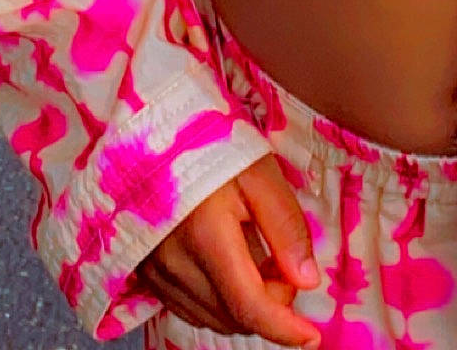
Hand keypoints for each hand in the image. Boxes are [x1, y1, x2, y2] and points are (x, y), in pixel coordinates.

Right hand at [138, 154, 321, 344]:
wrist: (154, 127)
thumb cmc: (212, 143)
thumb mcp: (259, 173)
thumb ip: (285, 227)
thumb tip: (307, 281)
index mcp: (206, 234)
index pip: (249, 305)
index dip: (284, 328)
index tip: (311, 337)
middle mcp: (174, 262)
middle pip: (233, 317)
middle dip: (270, 304)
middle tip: (283, 260)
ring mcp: (155, 270)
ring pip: (211, 318)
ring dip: (244, 305)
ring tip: (258, 257)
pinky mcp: (146, 270)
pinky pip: (189, 307)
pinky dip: (218, 301)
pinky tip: (230, 266)